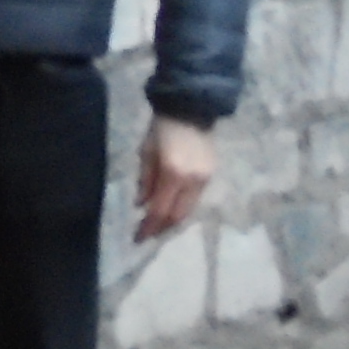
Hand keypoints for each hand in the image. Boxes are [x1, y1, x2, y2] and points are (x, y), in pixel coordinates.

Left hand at [137, 117, 214, 241]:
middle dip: (162, 228)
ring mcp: (205, 180)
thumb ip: (145, 181)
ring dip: (173, 220)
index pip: (160, 210)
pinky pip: (196, 200)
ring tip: (158, 225)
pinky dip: (182, 208)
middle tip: (148, 234)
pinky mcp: (211, 175)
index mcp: (173, 174)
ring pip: (189, 210)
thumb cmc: (161, 128)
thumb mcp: (146, 153)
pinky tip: (171, 208)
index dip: (149, 227)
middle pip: (178, 216)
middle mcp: (193, 182)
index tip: (137, 238)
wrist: (190, 109)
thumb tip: (141, 206)